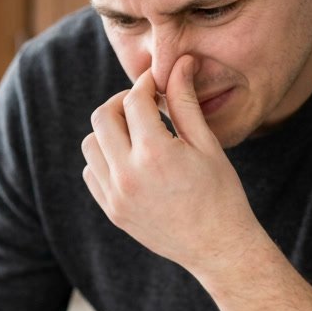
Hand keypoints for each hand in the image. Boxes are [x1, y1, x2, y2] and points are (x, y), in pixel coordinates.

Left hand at [81, 56, 269, 275]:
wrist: (217, 247)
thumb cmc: (221, 193)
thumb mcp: (206, 144)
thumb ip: (185, 102)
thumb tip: (180, 62)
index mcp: (155, 153)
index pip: (133, 100)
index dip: (145, 84)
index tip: (156, 84)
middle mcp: (127, 174)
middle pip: (102, 117)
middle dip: (121, 103)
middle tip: (143, 104)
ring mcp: (115, 196)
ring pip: (90, 145)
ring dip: (109, 131)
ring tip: (136, 133)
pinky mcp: (112, 211)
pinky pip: (91, 173)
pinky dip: (103, 159)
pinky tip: (130, 159)